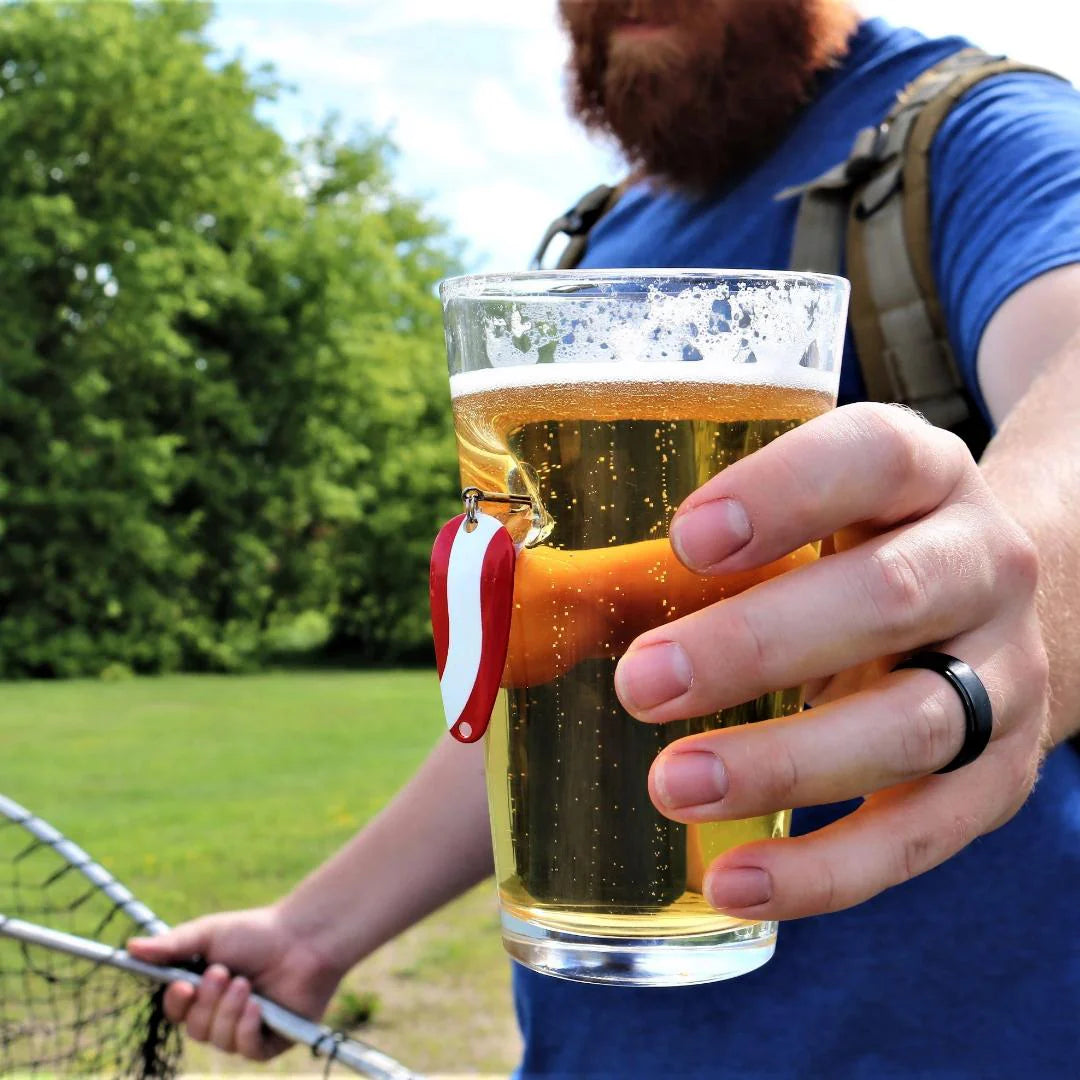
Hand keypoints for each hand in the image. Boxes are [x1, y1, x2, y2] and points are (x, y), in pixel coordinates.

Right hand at [127, 904, 343, 1060]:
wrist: (303, 938)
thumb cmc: (257, 932)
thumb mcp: (210, 933)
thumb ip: (172, 945)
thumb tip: (130, 948)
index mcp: (205, 991)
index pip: (177, 1010)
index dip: (176, 1003)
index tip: (182, 984)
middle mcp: (223, 1014)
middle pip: (195, 1029)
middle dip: (208, 1002)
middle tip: (224, 973)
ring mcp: (246, 1030)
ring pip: (219, 1040)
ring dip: (229, 1010)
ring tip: (246, 983)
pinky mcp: (271, 1041)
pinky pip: (246, 1049)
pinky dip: (248, 1027)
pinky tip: (258, 1007)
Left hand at [613, 403, 1050, 918]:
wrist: (981, 612)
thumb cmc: (850, 553)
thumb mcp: (804, 516)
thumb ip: (704, 539)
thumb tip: (530, 589)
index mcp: (920, 476)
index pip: (874, 457)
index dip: (785, 493)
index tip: (685, 540)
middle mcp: (981, 563)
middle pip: (891, 596)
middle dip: (759, 645)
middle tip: (642, 684)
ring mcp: (1004, 673)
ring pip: (915, 724)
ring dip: (784, 763)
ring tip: (672, 785)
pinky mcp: (1000, 776)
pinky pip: (922, 836)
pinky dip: (826, 870)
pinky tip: (733, 882)